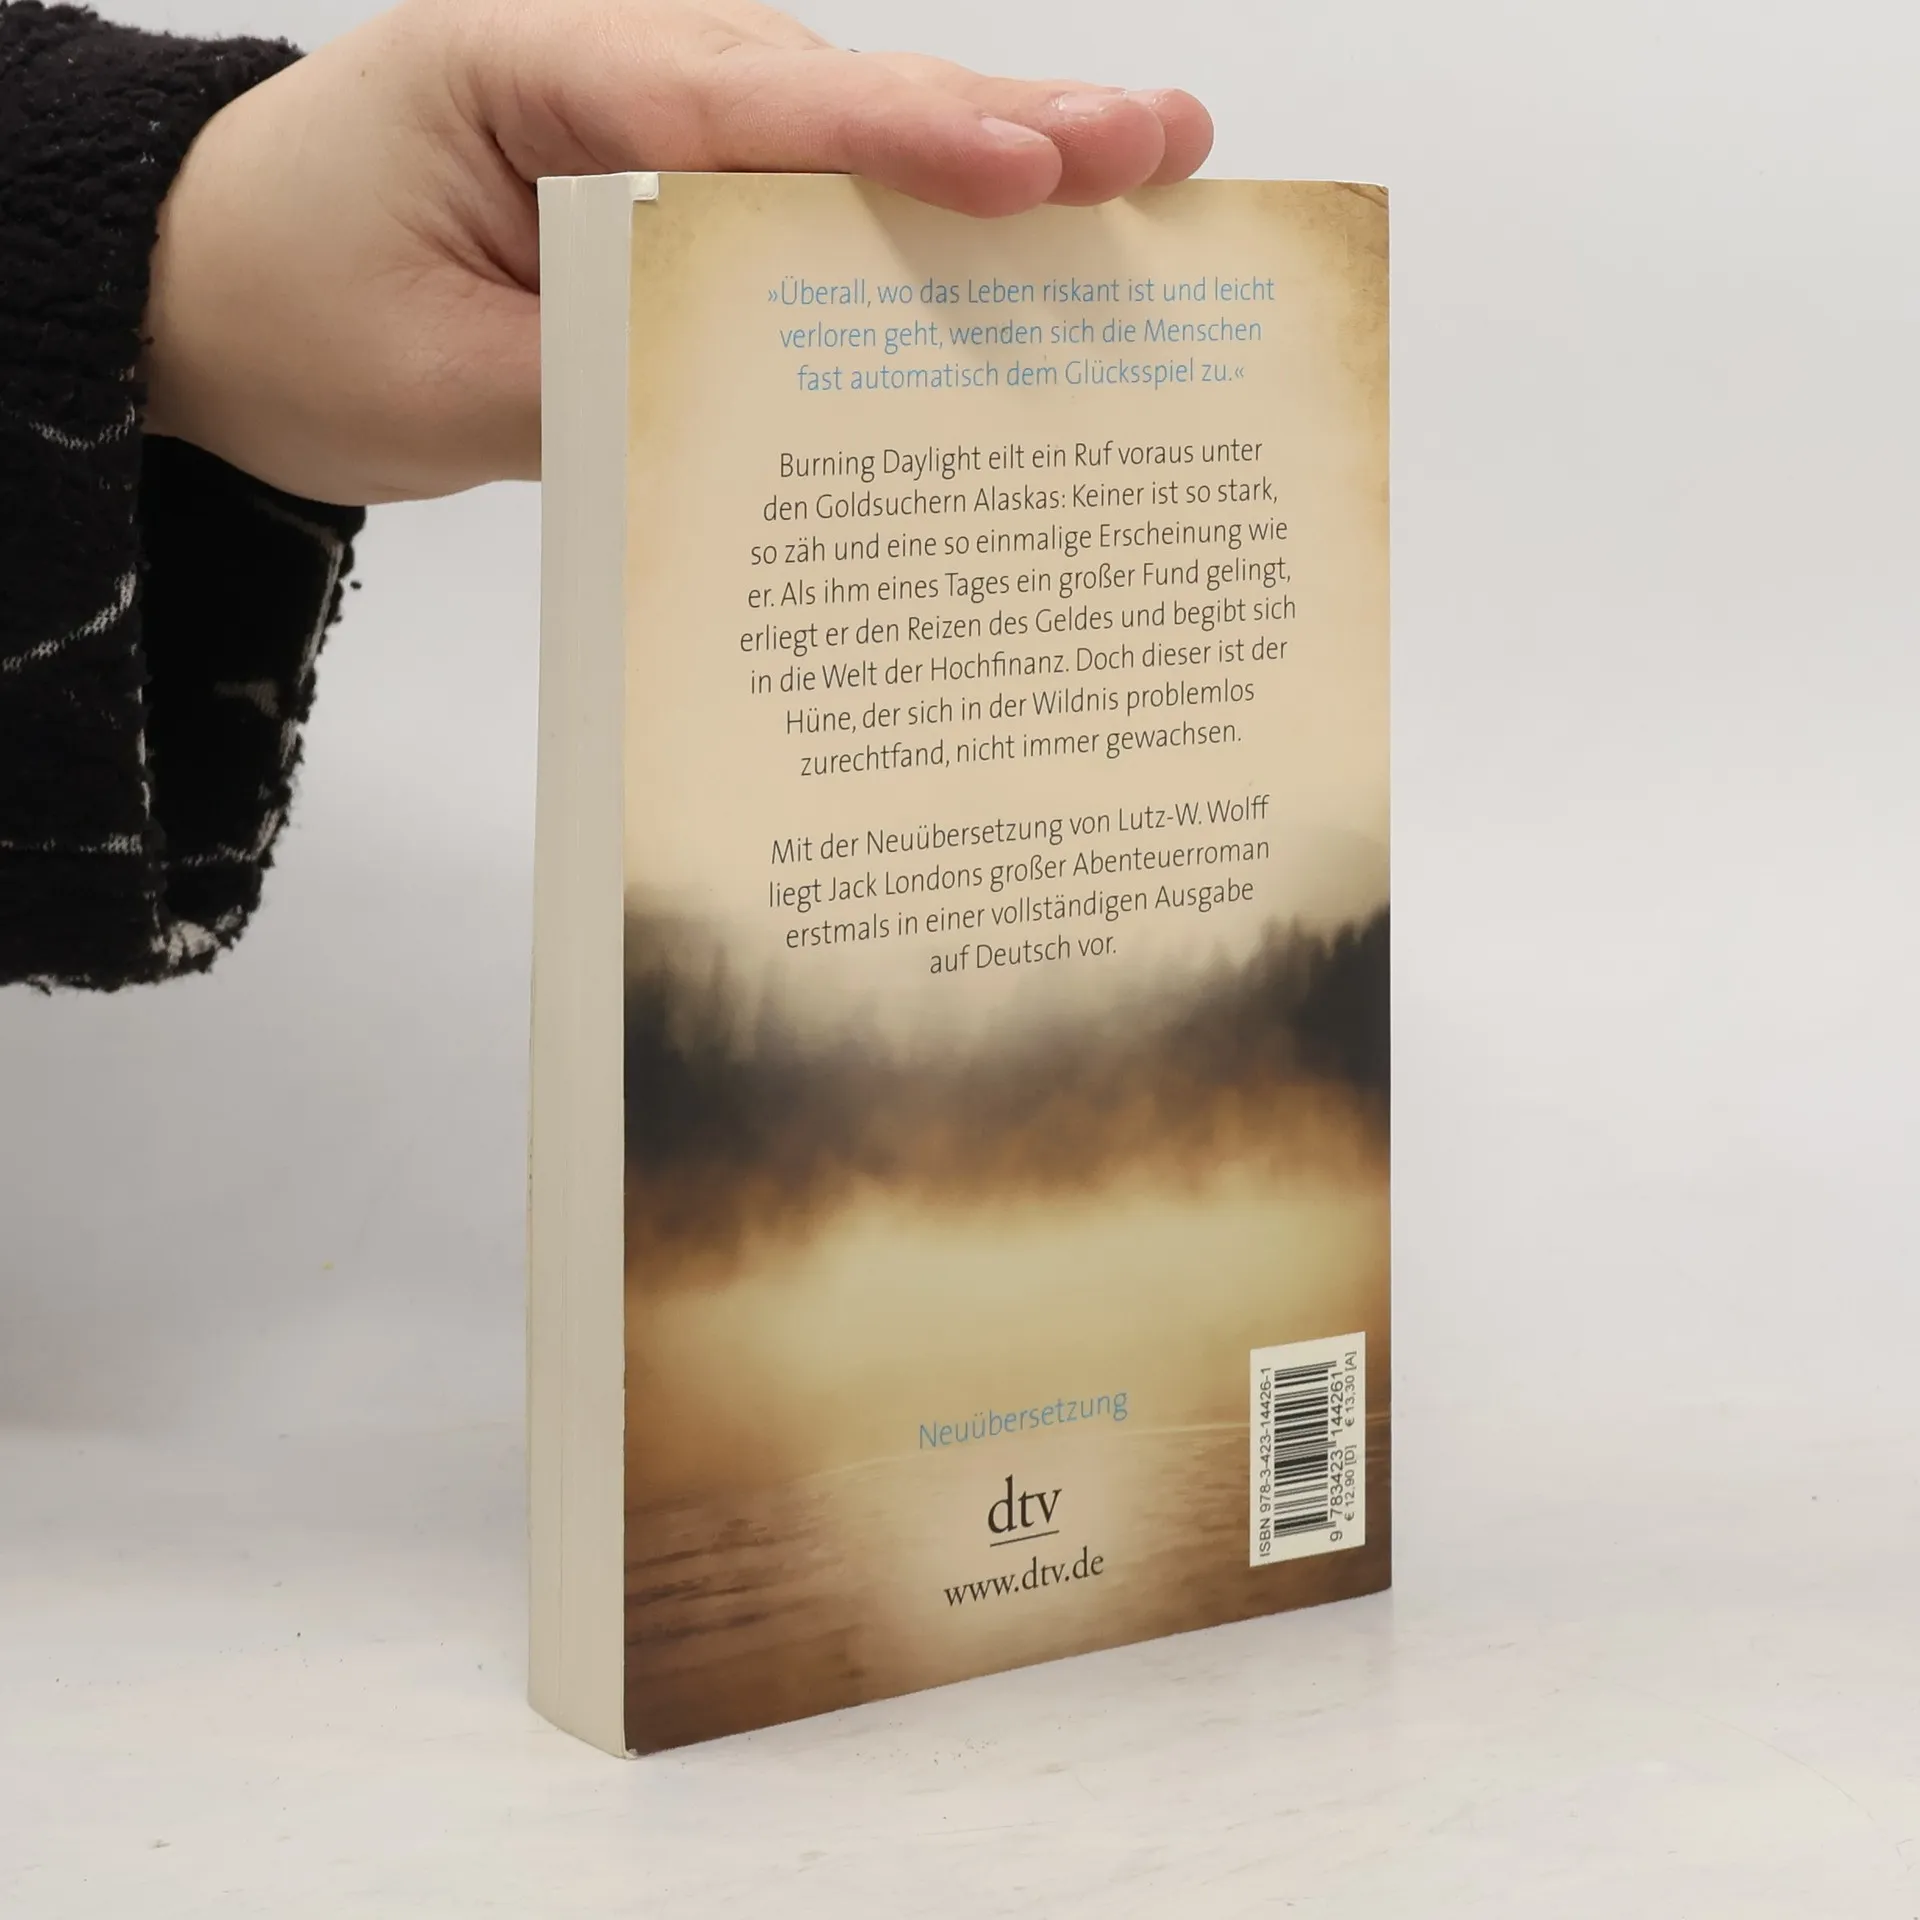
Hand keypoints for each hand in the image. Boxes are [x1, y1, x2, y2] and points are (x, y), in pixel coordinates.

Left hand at [142, 0, 1212, 505]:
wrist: (194, 294)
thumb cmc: (283, 312)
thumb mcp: (421, 383)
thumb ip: (596, 389)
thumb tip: (765, 420)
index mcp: (520, 70)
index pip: (734, 105)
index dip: (896, 139)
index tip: (1035, 165)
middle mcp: (603, 71)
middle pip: (826, 94)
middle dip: (1001, 123)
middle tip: (1165, 143)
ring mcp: (640, 127)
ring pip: (836, 137)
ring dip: (987, 162)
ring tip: (1143, 175)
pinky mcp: (658, 192)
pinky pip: (796, 201)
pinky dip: (906, 225)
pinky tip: (1016, 241)